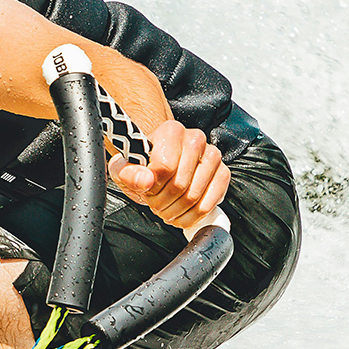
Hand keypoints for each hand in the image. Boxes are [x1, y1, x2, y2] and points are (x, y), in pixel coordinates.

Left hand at [109, 120, 229, 232]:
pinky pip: (210, 203)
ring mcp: (212, 156)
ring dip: (176, 212)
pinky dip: (193, 216)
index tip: (146, 190)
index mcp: (171, 131)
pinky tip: (182, 215)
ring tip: (166, 209)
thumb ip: (128, 173)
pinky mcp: (223, 173)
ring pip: (194, 197)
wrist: (161, 164)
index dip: (152, 187)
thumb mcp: (125, 168)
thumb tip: (145, 181)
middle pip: (179, 185)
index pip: (164, 168)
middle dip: (162, 203)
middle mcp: (195, 139)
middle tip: (155, 204)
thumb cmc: (144, 165)